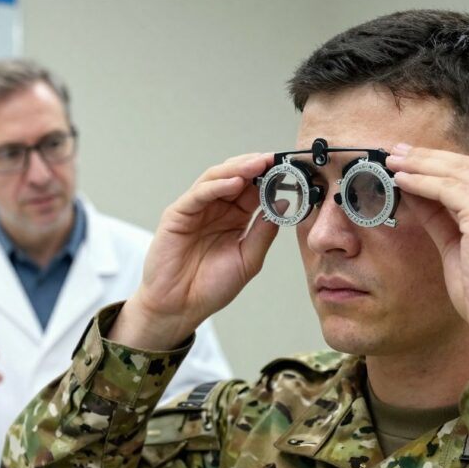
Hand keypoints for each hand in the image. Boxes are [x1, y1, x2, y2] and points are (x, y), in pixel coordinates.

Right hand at [110, 153, 279, 348]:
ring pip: (217, 178)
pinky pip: (199, 193)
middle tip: (276, 159)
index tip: (291, 170)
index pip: (254, 189)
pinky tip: (234, 183)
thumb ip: (264, 232)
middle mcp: (216, 209)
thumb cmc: (210, 287)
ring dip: (239, 169)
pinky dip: (217, 185)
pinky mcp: (178, 214)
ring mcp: (196, 209)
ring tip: (259, 164)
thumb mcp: (248, 259)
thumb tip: (284, 204)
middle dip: (257, 166)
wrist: (180, 307)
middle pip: (236, 177)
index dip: (271, 178)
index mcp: (235, 218)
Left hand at [386, 144, 468, 357]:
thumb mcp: (468, 251)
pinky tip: (400, 179)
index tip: (416, 162)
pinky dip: (420, 182)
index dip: (444, 166)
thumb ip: (447, 221)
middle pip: (468, 166)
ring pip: (456, 172)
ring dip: (419, 165)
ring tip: (392, 161)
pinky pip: (447, 188)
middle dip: (427, 158)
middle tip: (398, 151)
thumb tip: (419, 197)